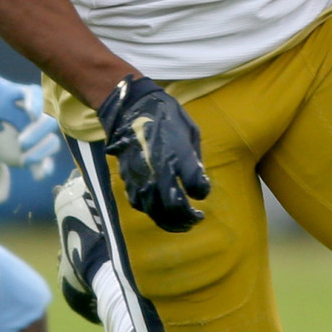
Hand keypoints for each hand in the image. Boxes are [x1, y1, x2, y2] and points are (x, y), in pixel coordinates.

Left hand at [0, 54, 59, 206]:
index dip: (35, 103)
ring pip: (50, 143)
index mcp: (23, 96)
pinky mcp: (30, 153)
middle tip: (20, 143)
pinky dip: (43, 168)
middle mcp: (33, 116)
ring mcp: (34, 135)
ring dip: (42, 152)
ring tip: (24, 162)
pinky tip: (38, 174)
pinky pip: (43, 162)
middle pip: (47, 122)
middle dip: (37, 133)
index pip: (37, 96)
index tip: (29, 113)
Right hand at [95, 75, 206, 231]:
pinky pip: (140, 204)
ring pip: (156, 211)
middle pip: (175, 208)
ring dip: (171, 222)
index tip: (202, 191)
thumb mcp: (190, 130)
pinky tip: (160, 211)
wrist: (129, 108)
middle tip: (196, 219)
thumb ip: (195, 158)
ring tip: (181, 223)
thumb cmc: (164, 115)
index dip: (202, 192)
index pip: (196, 187)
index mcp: (178, 155)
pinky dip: (152, 212)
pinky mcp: (128, 179)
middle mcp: (160, 171)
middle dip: (187, 218)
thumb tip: (198, 179)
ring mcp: (142, 177)